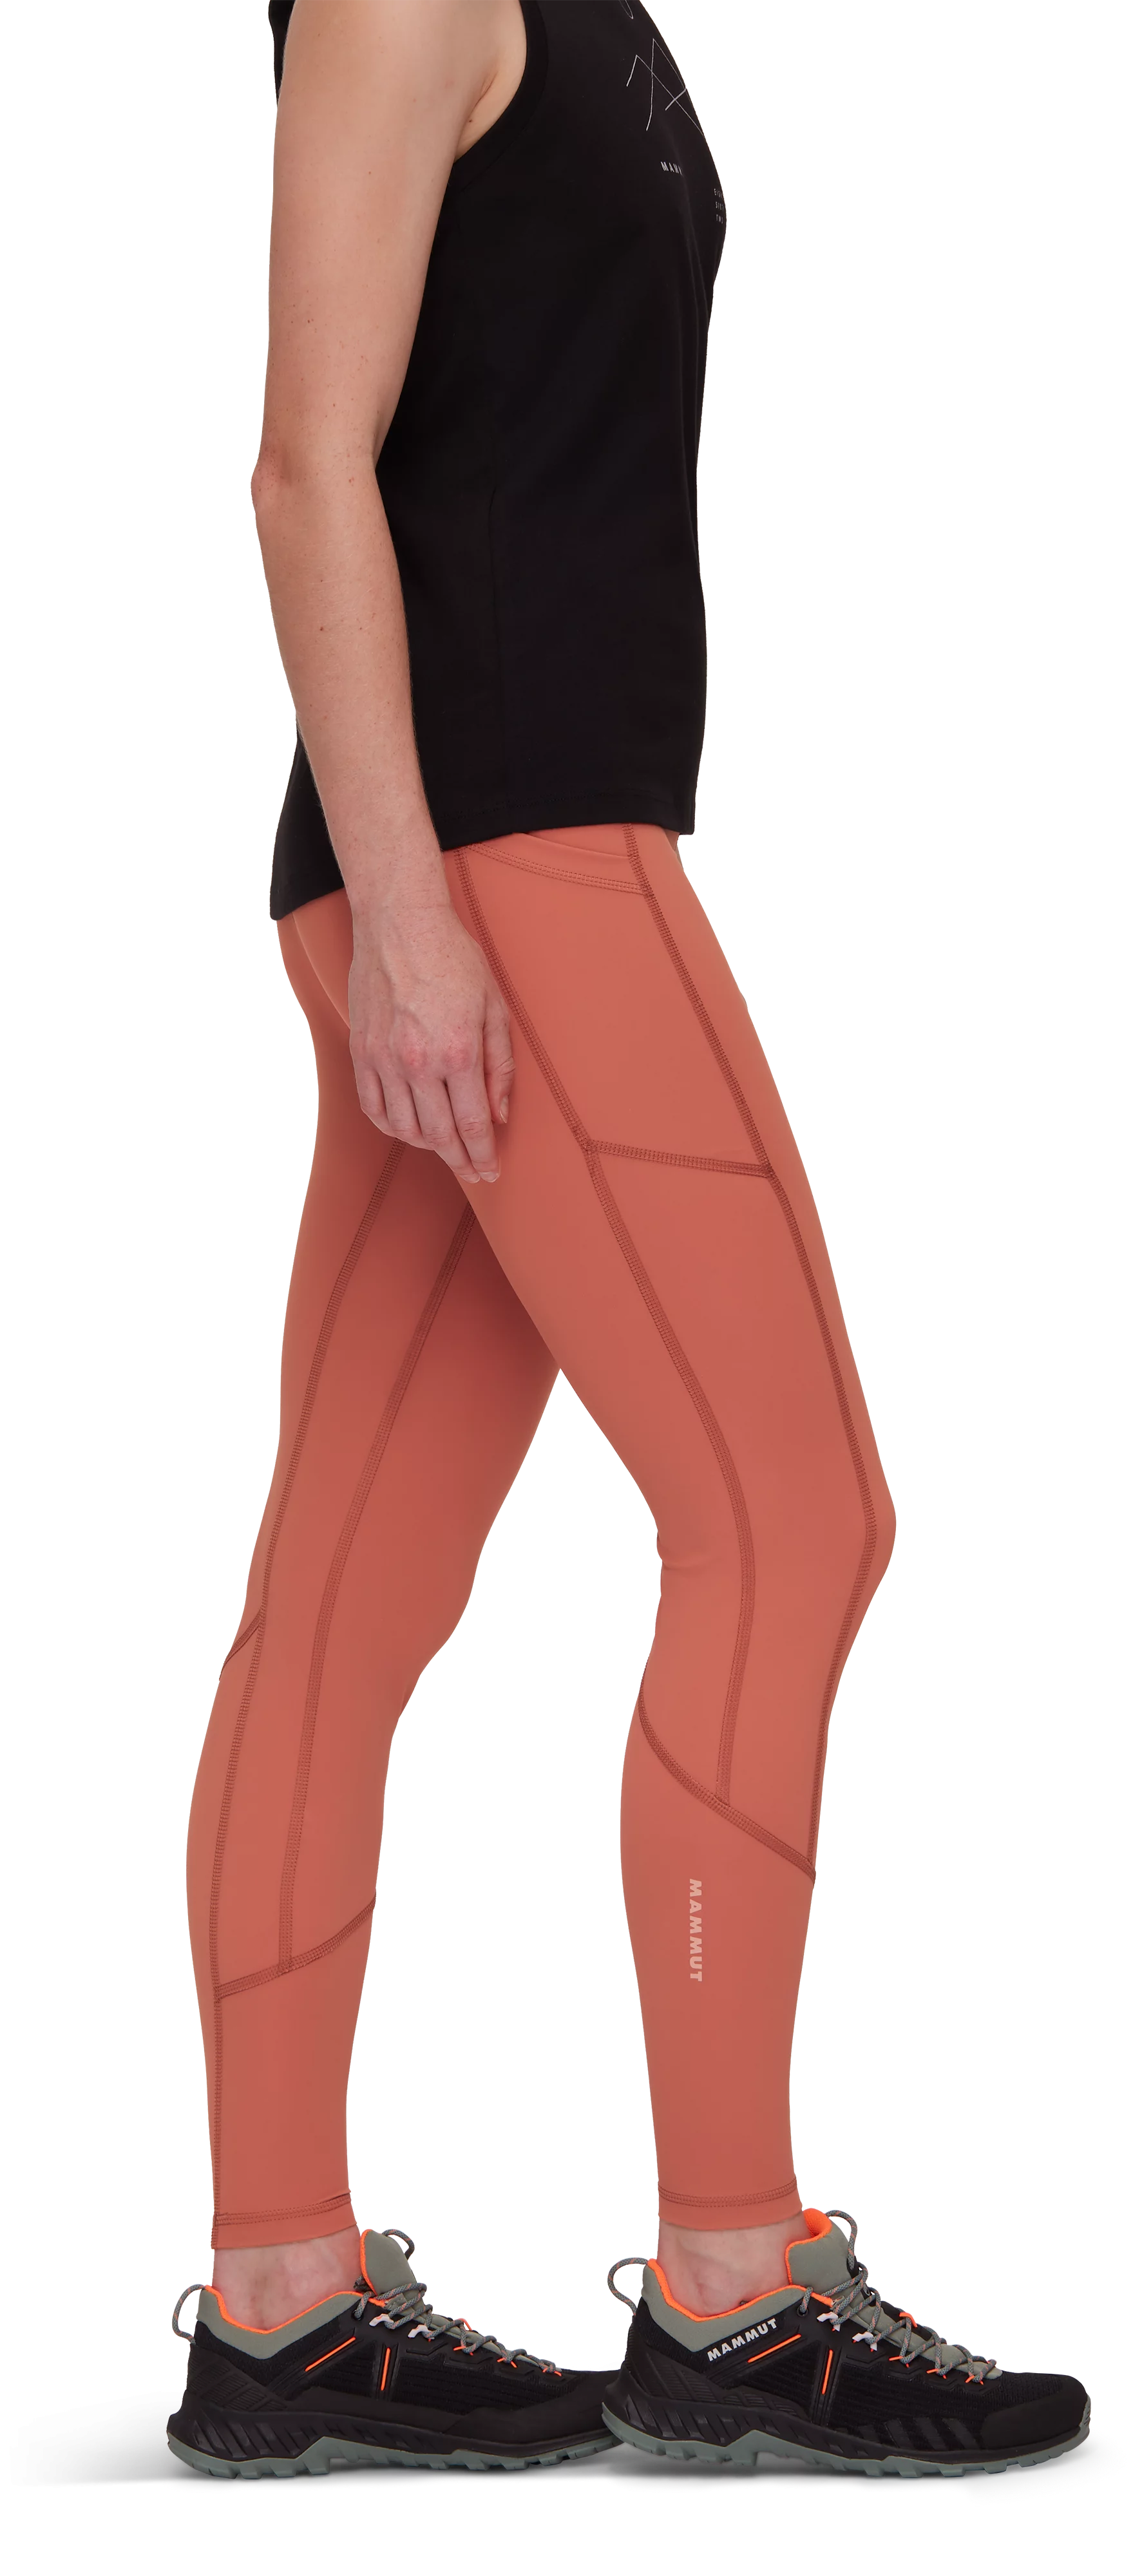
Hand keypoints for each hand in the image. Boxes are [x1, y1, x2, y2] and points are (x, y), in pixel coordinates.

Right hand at [348, 896, 512, 1179]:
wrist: (400, 924)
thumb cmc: (454, 959)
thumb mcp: (495, 1008)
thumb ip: (500, 1067)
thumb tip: (499, 1115)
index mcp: (458, 1052)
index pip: (472, 1126)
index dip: (483, 1156)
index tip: (490, 1171)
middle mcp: (418, 1062)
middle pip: (438, 1136)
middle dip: (459, 1161)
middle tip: (472, 1173)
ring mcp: (384, 1059)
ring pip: (403, 1128)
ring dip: (427, 1146)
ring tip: (444, 1147)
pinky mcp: (361, 1051)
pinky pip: (372, 1107)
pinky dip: (390, 1126)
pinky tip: (407, 1127)